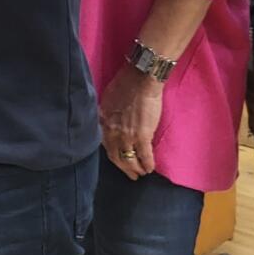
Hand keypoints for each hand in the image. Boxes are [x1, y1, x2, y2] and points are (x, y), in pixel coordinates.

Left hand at [99, 62, 163, 179]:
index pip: (105, 145)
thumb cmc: (125, 83)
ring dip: (136, 169)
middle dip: (124, 168)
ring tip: (141, 173)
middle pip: (115, 157)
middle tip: (131, 175)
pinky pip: (145, 156)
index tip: (118, 161)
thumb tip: (108, 122)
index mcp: (103, 121)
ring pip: (129, 159)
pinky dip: (148, 164)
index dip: (112, 155)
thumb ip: (107, 114)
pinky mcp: (142, 135)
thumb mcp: (107, 99)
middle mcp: (112, 131)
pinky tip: (150, 168)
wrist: (140, 79)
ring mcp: (127, 135)